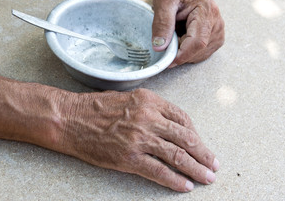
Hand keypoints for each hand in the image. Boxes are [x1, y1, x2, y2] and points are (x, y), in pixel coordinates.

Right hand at [59, 89, 218, 191]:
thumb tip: (170, 125)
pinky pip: (159, 171)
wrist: (70, 119)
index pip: (182, 118)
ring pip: (177, 155)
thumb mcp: (127, 98)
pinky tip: (184, 185)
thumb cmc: (96, 108)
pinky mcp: (129, 158)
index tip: (200, 144)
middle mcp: (148, 118)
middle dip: (203, 154)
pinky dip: (174, 180)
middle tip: (213, 164)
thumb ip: (150, 109)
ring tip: (207, 178)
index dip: (196, 134)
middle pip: (185, 138)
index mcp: (149, 101)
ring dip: (196, 169)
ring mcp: (139, 139)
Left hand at [151, 0, 224, 66]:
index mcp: (207, 11)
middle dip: (180, 53)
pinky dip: (188, 53)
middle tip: (166, 42)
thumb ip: (162, 22)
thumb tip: (160, 47)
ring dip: (183, 53)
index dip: (182, 55)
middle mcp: (217, 23)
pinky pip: (200, 55)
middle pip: (198, 51)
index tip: (167, 60)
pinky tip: (182, 39)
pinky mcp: (215, 40)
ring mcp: (218, 33)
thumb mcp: (164, 0)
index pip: (198, 42)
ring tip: (175, 36)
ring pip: (199, 55)